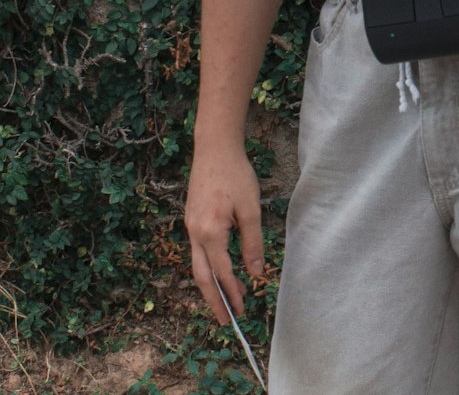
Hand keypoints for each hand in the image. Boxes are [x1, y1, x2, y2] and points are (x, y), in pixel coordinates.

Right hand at [185, 143, 263, 324]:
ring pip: (197, 264)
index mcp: (210, 232)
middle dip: (213, 300)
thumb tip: (256, 273)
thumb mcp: (250, 208)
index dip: (232, 293)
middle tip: (224, 321)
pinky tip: (216, 271)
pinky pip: (197, 251)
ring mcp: (190, 226)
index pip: (222, 272)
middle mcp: (195, 233)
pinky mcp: (191, 219)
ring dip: (209, 285)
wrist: (214, 148)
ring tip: (221, 301)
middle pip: (201, 276)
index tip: (241, 310)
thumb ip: (252, 242)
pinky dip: (206, 267)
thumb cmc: (235, 174)